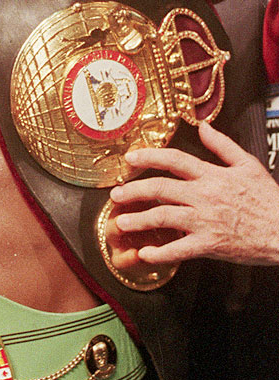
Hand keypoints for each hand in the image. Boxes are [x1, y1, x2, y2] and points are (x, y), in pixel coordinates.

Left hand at [109, 122, 278, 264]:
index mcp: (212, 176)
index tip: (131, 159)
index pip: (174, 160)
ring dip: (139, 219)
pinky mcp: (210, 244)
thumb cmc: (269, 200)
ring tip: (122, 222)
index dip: (149, 156)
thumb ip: (222, 145)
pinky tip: (146, 253)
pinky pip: (179, 250)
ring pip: (163, 216)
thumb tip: (203, 127)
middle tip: (116, 193)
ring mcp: (205, 221)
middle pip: (160, 188)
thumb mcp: (248, 165)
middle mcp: (204, 196)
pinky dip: (160, 253)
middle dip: (133, 190)